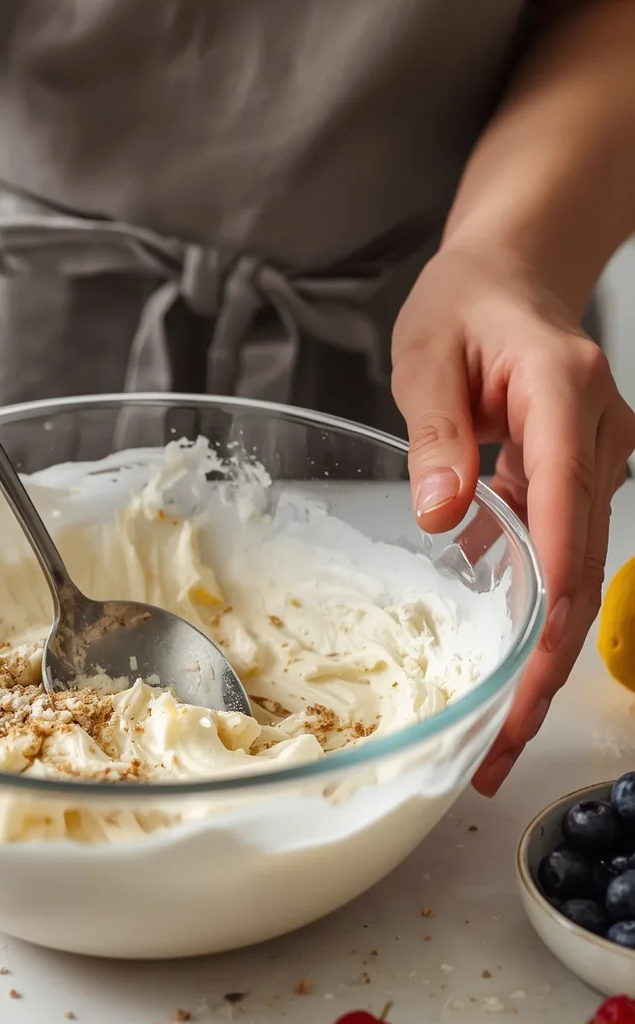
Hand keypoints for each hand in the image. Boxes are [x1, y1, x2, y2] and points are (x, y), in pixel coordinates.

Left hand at [392, 244, 634, 793]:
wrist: (511, 275)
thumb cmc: (466, 305)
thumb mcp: (426, 354)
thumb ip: (437, 432)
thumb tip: (444, 513)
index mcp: (563, 396)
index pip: (566, 513)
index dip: (550, 606)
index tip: (526, 678)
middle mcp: (597, 437)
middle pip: (583, 570)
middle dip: (545, 668)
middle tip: (502, 748)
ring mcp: (597, 463)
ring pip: (580, 579)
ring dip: (542, 658)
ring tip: (500, 735)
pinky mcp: (581, 484)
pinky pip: (564, 560)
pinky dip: (536, 618)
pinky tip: (505, 672)